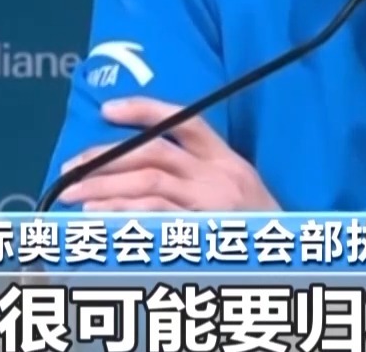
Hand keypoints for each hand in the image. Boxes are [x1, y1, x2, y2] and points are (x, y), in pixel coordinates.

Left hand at [54, 97, 279, 212]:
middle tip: (71, 167)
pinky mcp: (205, 228)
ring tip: (71, 195)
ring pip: (149, 181)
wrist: (294, 256)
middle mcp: (219, 174)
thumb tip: (139, 171)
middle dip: (106, 156)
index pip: (185, 119)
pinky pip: (156, 215)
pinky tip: (97, 218)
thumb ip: (198, 176)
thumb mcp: (237, 190)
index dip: (144, 109)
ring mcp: (213, 201)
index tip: (107, 109)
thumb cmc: (257, 228)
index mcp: (226, 159)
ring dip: (104, 187)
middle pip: (155, 151)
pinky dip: (122, 213)